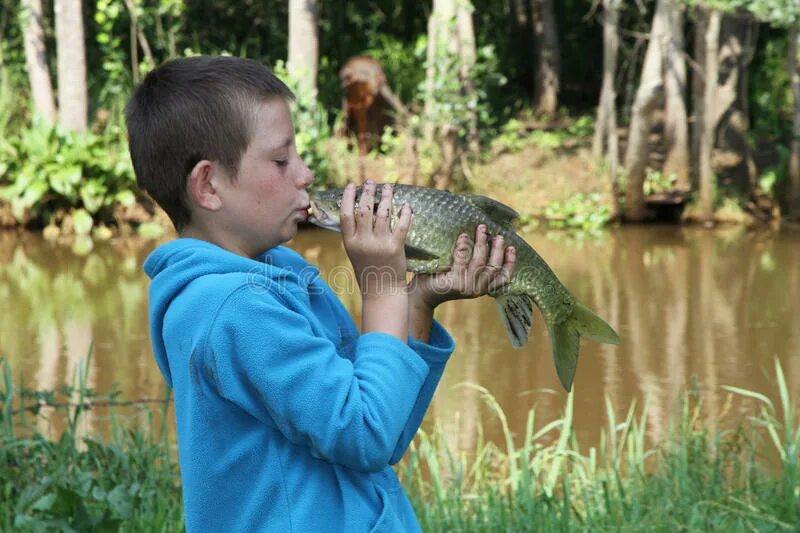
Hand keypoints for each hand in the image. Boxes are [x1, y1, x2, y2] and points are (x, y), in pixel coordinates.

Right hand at [340, 181, 412, 295]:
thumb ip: (355, 235)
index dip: (349, 197)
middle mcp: (363, 242)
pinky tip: (406, 205)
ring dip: (386, 197)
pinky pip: (401, 224)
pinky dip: (404, 212)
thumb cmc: (368, 271)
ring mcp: (379, 244)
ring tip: (389, 188)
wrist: (381, 292)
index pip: (346, 214)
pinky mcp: (395, 247)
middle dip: (367, 192)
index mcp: (350, 243)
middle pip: (364, 210)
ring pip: (382, 213)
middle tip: (371, 182)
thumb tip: (359, 211)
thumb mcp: (355, 253)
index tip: (352, 185)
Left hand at [408, 224, 515, 309]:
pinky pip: (462, 262)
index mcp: (482, 287)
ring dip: (482, 243)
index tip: (512, 247)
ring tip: (482, 229)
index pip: (503, 278)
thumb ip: (473, 261)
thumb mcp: (462, 272)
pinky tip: (464, 236)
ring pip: (479, 263)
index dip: (510, 263)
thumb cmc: (441, 277)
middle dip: (497, 249)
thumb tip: (485, 235)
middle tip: (497, 234)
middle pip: (494, 268)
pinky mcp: (454, 284)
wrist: (422, 294)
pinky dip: (464, 248)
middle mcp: (477, 290)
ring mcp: (466, 287)